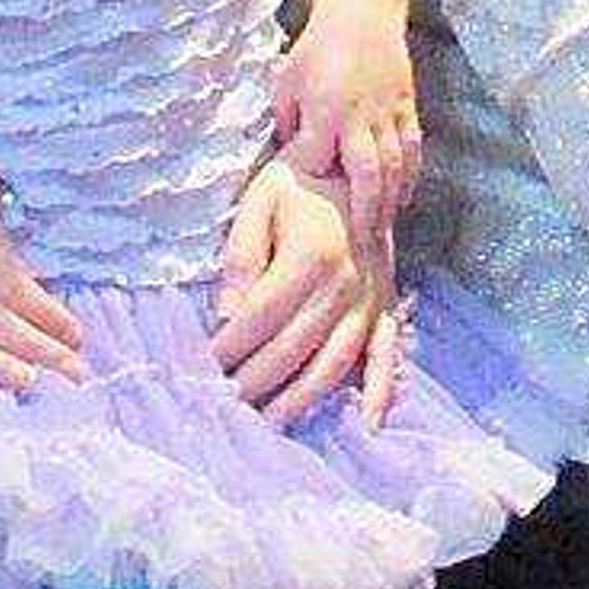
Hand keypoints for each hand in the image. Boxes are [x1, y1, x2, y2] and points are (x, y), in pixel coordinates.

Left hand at [213, 156, 398, 426]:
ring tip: (269, 423)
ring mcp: (371, 298)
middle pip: (291, 349)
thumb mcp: (261, 202)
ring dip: (300, 400)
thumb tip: (227, 315)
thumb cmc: (300, 185)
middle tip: (224, 404)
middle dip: (253, 382)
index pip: (258, 319)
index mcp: (312, 255)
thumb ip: (241, 258)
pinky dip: (380, 392)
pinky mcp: (387, 306)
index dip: (226, 347)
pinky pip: (387, 355)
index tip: (200, 365)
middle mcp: (346, 282)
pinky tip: (368, 425)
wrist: (359, 163)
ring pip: (333, 363)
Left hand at [273, 0, 422, 262]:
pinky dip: (409, 176)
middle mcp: (360, 115)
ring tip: (384, 233)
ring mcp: (388, 111)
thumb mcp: (287, 82)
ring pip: (396, 165)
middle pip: (368, 173)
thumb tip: (288, 160)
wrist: (362, 9)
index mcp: (325, 109)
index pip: (316, 158)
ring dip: (390, 201)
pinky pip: (412, 147)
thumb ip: (288, 123)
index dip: (307, 180)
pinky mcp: (407, 105)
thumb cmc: (316, 47)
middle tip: (362, 247)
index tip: (298, 202)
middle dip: (365, 212)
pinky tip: (402, 198)